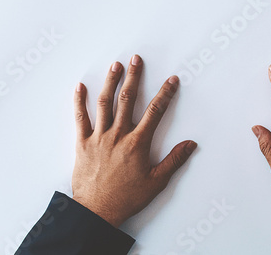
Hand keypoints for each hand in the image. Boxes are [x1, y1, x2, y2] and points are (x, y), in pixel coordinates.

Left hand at [71, 55, 196, 226]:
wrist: (96, 211)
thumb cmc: (126, 198)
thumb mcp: (156, 182)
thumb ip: (174, 161)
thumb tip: (190, 144)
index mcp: (137, 143)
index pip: (155, 111)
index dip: (165, 93)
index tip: (171, 80)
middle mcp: (118, 135)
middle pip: (128, 99)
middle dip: (134, 77)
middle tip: (136, 59)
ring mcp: (99, 137)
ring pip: (104, 103)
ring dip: (110, 82)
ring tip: (115, 65)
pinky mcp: (83, 143)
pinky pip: (80, 118)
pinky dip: (79, 101)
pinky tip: (80, 86)